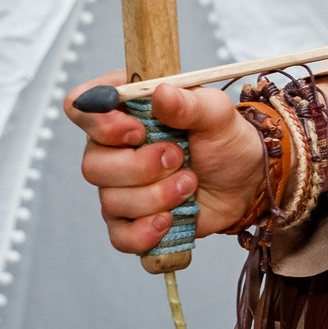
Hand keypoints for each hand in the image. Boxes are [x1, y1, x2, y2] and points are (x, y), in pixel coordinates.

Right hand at [62, 71, 270, 253]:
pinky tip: (170, 219)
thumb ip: (188, 102)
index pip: (82, 106)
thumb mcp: (216, 113)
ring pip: (111, 201)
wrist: (245, 182)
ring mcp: (118, 186)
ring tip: (189, 183)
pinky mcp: (131, 221)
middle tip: (178, 158)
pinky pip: (120, 235)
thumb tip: (160, 93)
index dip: (100, 122)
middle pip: (93, 164)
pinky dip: (146, 231)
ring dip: (156, 196)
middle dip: (140, 167)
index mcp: (126, 110)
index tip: (136, 131)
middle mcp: (113, 148)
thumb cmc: (225, 140)